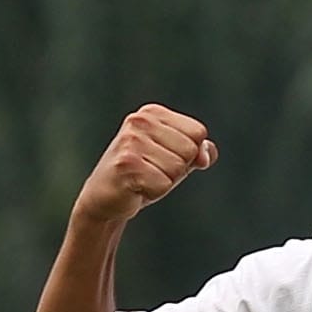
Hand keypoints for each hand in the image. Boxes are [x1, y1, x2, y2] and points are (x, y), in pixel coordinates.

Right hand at [73, 104, 217, 225]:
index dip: (190, 154)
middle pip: (191, 150)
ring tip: (144, 179)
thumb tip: (206, 154)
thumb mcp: (174, 160)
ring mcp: (132, 142)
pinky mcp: (127, 164)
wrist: (104, 198)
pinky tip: (136, 188)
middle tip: (152, 172)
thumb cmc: (142, 177)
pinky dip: (154, 193)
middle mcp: (140, 121)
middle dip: (177, 170)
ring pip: (178, 169)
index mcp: (153, 113)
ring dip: (165, 182)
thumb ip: (196, 152)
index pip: (198, 132)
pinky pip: (164, 185)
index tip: (165, 158)